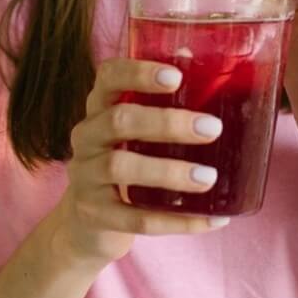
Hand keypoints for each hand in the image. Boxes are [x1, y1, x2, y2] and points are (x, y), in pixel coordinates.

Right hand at [50, 58, 230, 267]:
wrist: (84, 225)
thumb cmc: (126, 162)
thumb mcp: (136, 133)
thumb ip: (165, 106)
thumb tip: (214, 74)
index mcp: (100, 108)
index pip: (108, 77)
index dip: (137, 73)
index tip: (176, 77)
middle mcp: (87, 138)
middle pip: (119, 120)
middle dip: (167, 123)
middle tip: (212, 129)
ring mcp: (86, 178)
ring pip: (121, 167)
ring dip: (169, 172)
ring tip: (208, 178)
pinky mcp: (95, 216)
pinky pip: (136, 219)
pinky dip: (177, 221)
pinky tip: (212, 220)